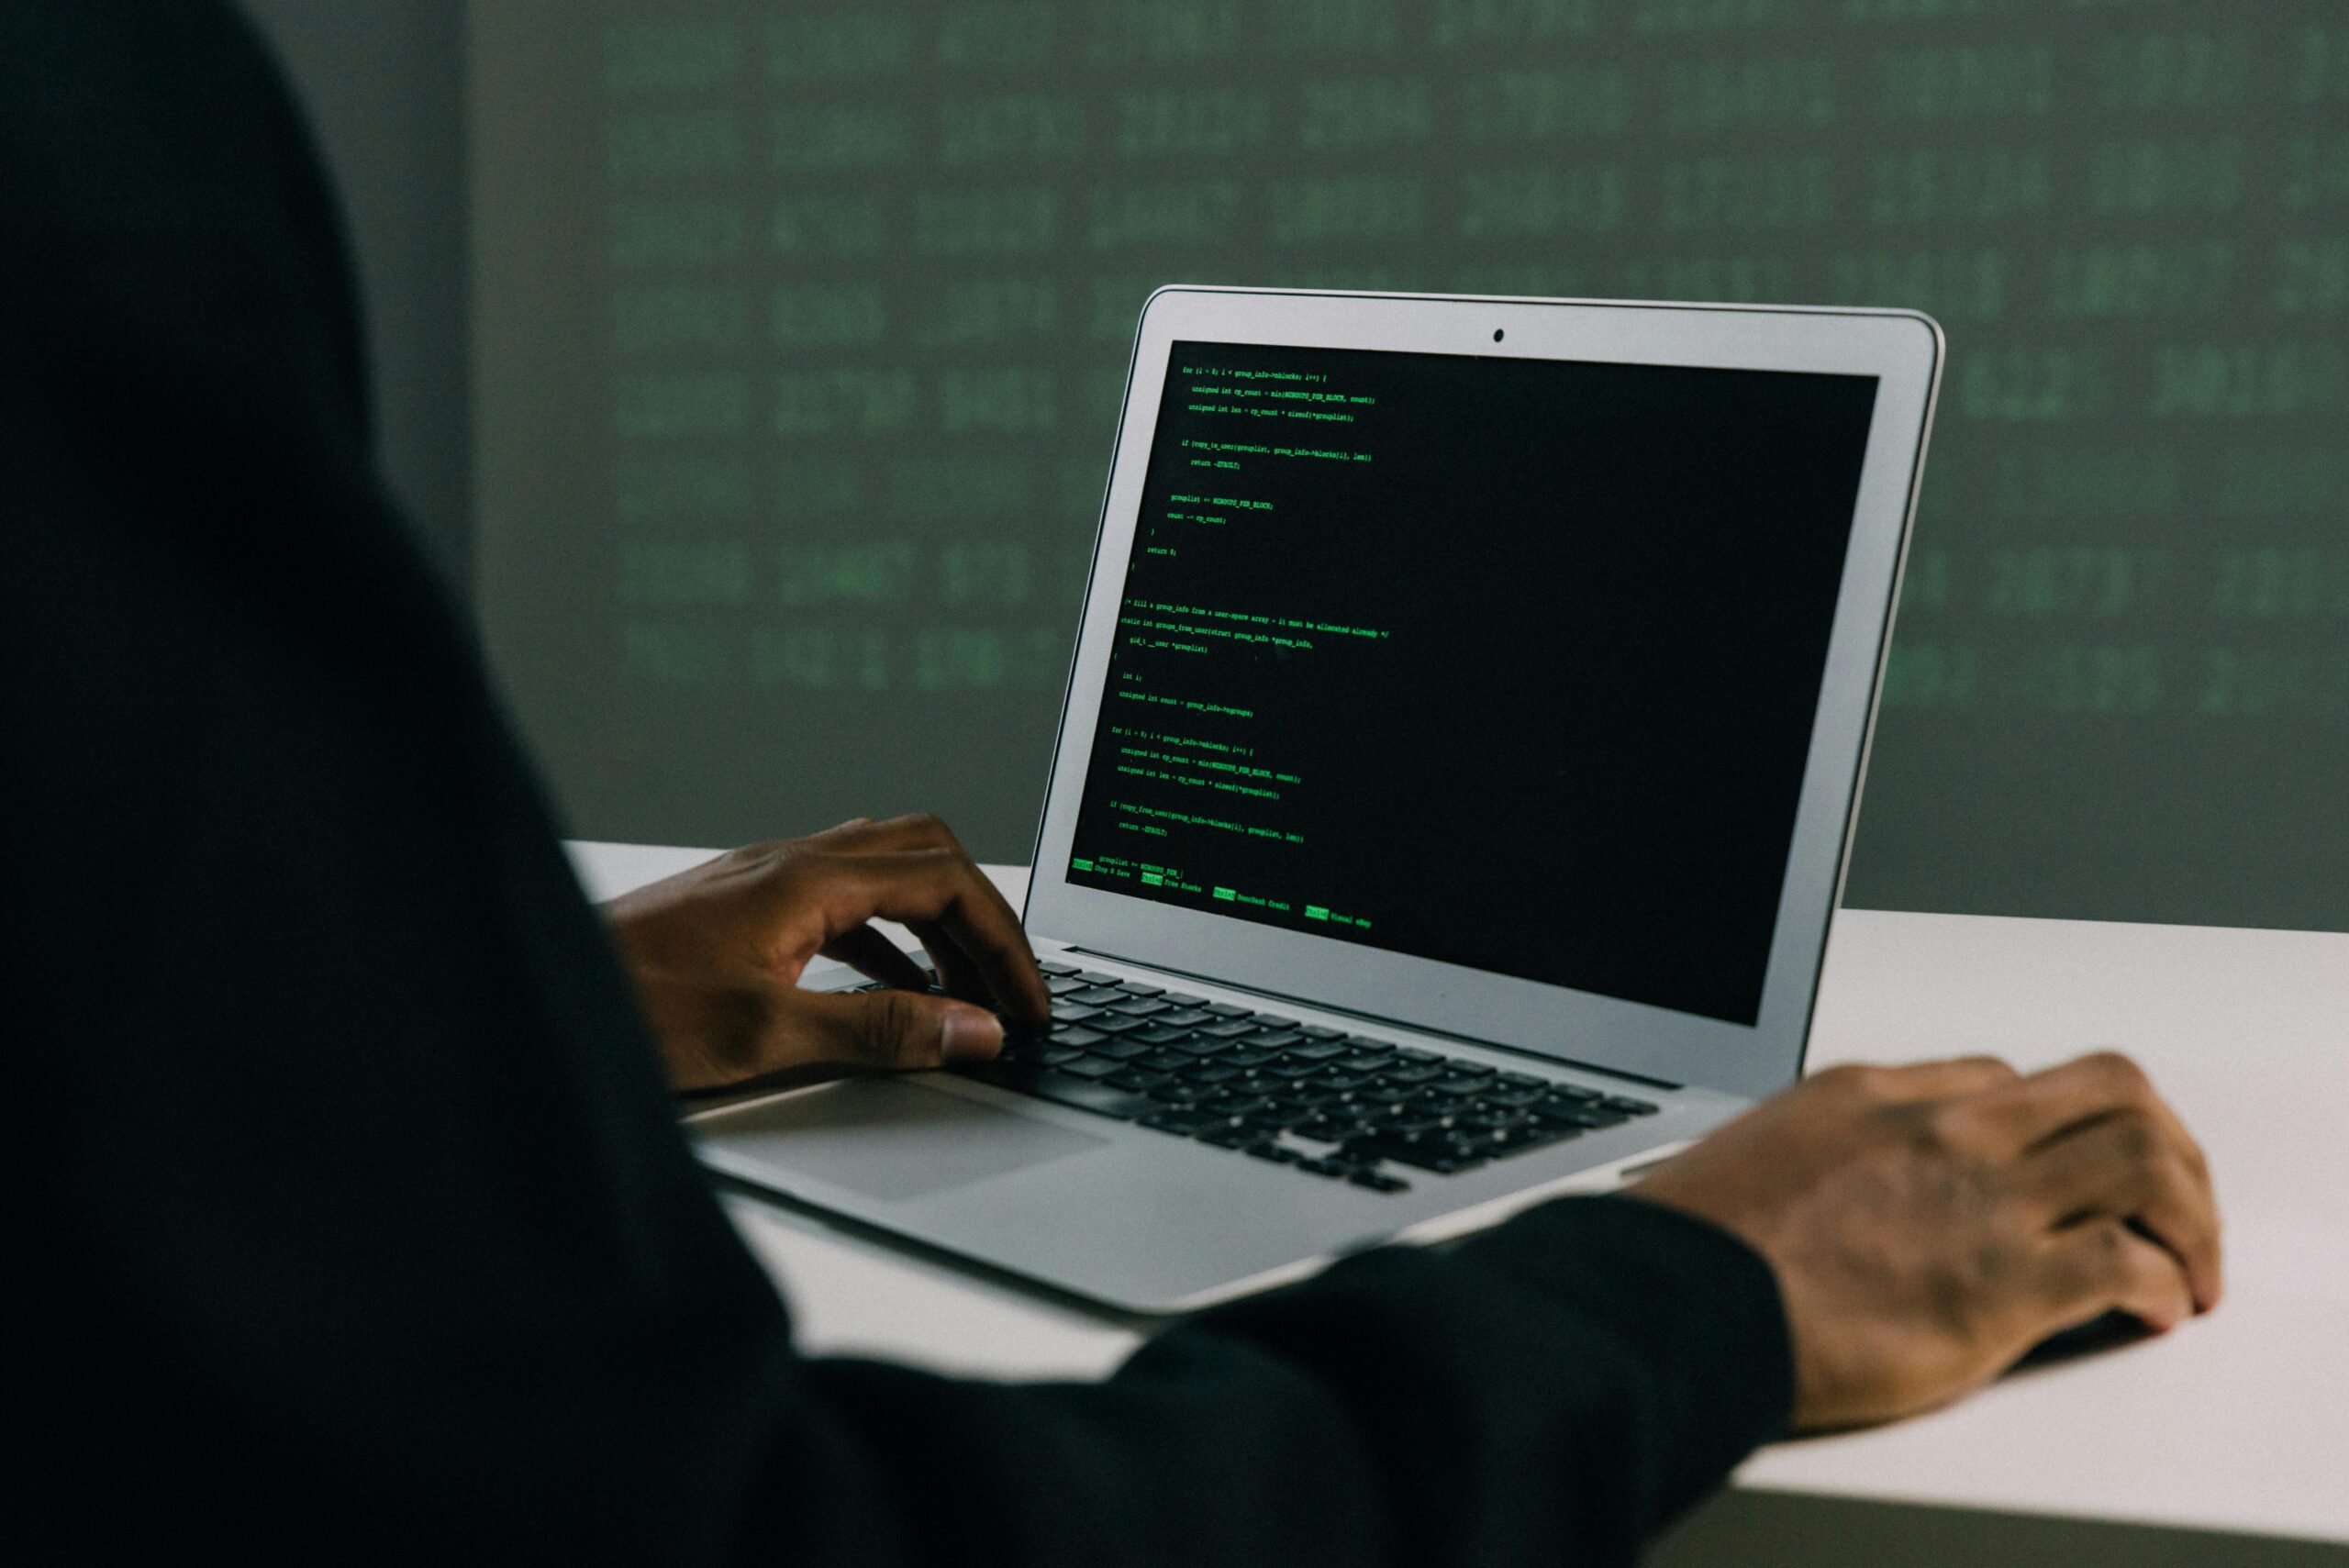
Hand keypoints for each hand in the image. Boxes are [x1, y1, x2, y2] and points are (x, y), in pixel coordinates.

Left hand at [600, 816, 1050, 1091]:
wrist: (532, 1002)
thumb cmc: (626, 1011)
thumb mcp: (769, 1033)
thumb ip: (881, 1030)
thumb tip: (973, 1030)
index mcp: (807, 878)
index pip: (946, 879)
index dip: (1004, 941)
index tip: (1029, 1002)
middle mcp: (791, 864)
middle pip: (927, 856)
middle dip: (982, 921)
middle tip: (1011, 990)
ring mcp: (766, 883)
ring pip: (886, 877)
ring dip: (938, 932)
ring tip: (965, 998)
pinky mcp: (745, 912)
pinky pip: (845, 907)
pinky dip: (890, 945)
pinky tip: (894, 993)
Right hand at [1630, 1052, 2220, 1431]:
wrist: (1676, 1303)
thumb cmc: (1698, 1247)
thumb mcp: (1759, 1150)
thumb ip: (1827, 1148)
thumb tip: (1845, 1176)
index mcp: (1876, 1093)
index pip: (2005, 1079)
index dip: (2052, 1130)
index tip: (2060, 1176)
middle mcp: (1942, 1129)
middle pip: (2109, 1089)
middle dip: (2165, 1145)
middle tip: (2172, 1200)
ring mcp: (1979, 1201)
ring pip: (2143, 1157)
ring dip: (2188, 1213)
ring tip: (2185, 1262)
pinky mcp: (1999, 1286)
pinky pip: (2126, 1260)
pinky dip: (2163, 1285)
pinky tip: (2153, 1308)